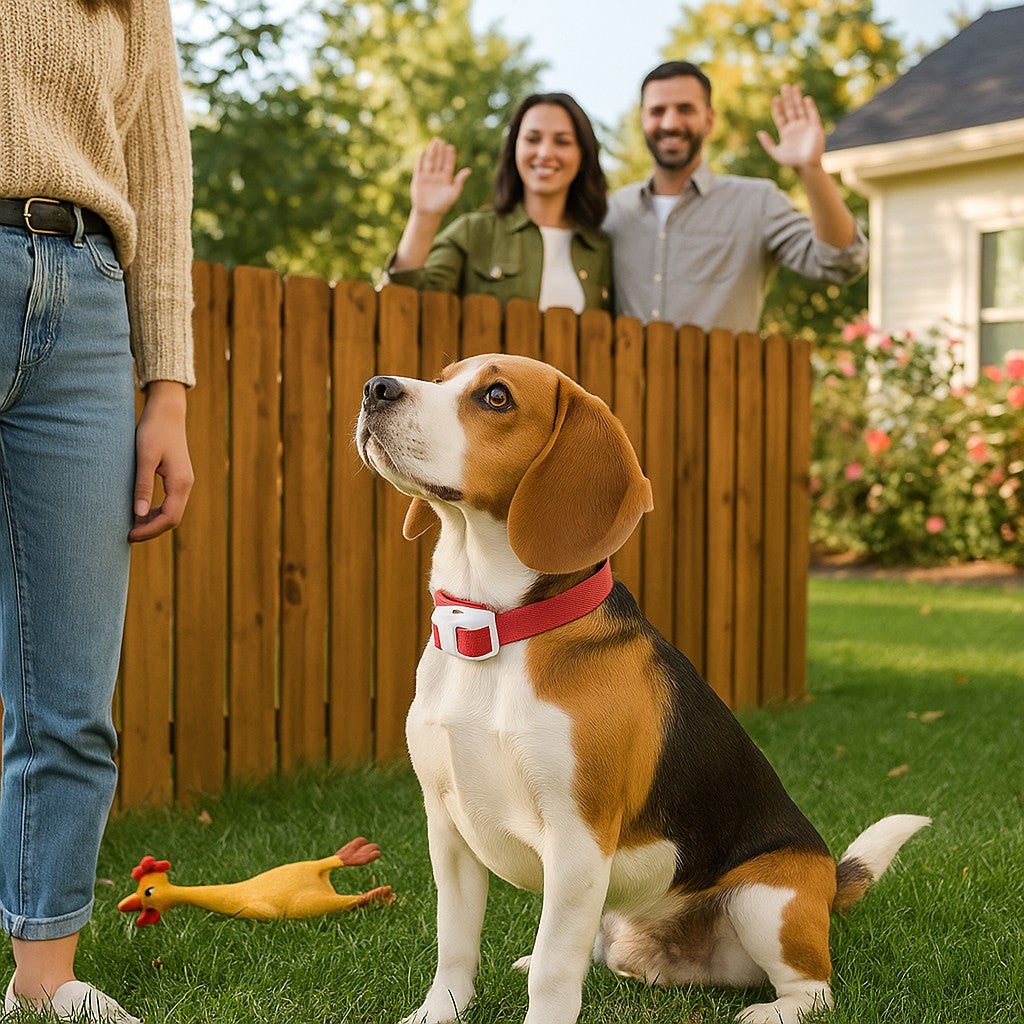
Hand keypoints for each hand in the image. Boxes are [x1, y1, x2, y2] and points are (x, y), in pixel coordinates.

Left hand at [129, 380, 193, 541]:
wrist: (168, 412)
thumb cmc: (154, 431)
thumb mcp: (145, 458)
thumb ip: (142, 486)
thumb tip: (137, 514)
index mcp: (180, 483)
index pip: (169, 518)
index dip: (149, 530)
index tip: (129, 534)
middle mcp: (186, 485)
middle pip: (172, 519)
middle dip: (151, 529)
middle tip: (127, 534)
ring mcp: (184, 482)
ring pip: (172, 512)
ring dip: (153, 521)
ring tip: (130, 525)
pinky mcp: (178, 478)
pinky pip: (170, 503)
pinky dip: (156, 511)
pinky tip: (139, 510)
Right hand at [411, 138, 470, 216]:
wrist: (429, 213)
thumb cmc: (443, 205)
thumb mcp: (453, 193)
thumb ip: (459, 181)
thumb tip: (469, 170)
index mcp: (446, 178)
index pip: (448, 164)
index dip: (449, 156)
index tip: (451, 147)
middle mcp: (437, 175)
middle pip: (439, 160)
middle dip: (440, 150)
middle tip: (441, 140)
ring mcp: (427, 176)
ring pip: (430, 161)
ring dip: (432, 151)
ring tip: (434, 141)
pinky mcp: (419, 179)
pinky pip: (419, 167)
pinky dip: (421, 159)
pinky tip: (423, 151)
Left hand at [756, 84, 824, 170]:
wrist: (806, 166)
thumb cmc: (791, 161)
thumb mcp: (776, 152)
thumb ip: (767, 143)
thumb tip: (759, 132)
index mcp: (786, 132)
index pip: (780, 116)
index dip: (778, 108)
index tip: (774, 98)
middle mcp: (795, 127)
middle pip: (791, 109)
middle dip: (788, 98)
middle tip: (784, 86)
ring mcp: (805, 126)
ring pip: (800, 109)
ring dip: (797, 98)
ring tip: (794, 87)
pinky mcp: (815, 127)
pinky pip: (812, 115)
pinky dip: (810, 107)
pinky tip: (806, 99)